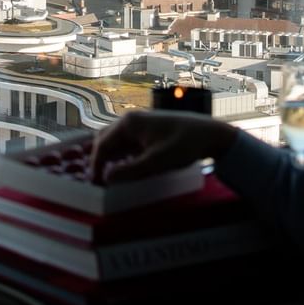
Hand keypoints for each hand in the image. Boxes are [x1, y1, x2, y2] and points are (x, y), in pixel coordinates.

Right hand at [90, 110, 238, 183]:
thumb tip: (106, 178)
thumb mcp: (157, 162)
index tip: (93, 183)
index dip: (95, 165)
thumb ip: (130, 171)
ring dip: (109, 159)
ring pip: (115, 143)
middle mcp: (130, 121)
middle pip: (105, 140)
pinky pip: (126, 145)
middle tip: (96, 181)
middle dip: (98, 160)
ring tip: (106, 178)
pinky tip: (122, 170)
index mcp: (129, 123)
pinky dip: (120, 157)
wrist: (210, 135)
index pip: (102, 144)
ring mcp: (139, 126)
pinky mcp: (147, 133)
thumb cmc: (184, 145)